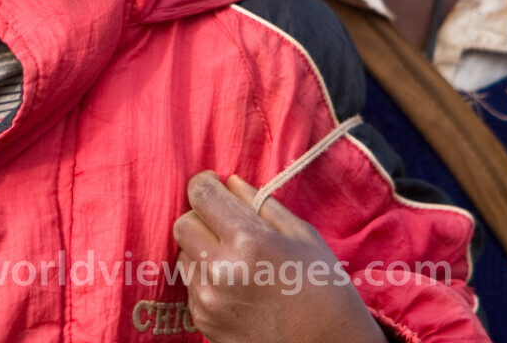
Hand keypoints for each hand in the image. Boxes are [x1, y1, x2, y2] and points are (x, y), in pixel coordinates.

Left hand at [173, 172, 385, 342]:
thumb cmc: (323, 287)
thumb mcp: (302, 235)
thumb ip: (261, 204)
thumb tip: (230, 183)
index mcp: (248, 242)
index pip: (200, 195)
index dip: (205, 183)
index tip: (214, 185)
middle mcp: (220, 272)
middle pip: (183, 224)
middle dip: (201, 216)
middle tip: (227, 223)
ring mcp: (208, 301)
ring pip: (184, 256)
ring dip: (202, 249)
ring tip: (236, 259)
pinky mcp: (204, 323)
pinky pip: (191, 286)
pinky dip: (206, 278)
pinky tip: (237, 285)